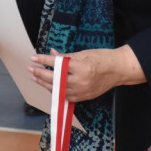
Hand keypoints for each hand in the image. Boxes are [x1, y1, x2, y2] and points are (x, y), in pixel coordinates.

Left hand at [28, 46, 143, 102]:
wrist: (118, 70)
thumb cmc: (102, 58)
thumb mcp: (83, 53)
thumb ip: (66, 56)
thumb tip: (52, 54)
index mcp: (80, 67)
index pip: (57, 64)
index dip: (43, 61)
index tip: (33, 58)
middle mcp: (80, 80)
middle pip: (55, 79)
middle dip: (41, 74)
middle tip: (31, 69)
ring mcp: (82, 90)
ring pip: (59, 90)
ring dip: (45, 84)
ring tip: (36, 78)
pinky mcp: (84, 97)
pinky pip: (66, 97)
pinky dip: (57, 92)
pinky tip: (49, 87)